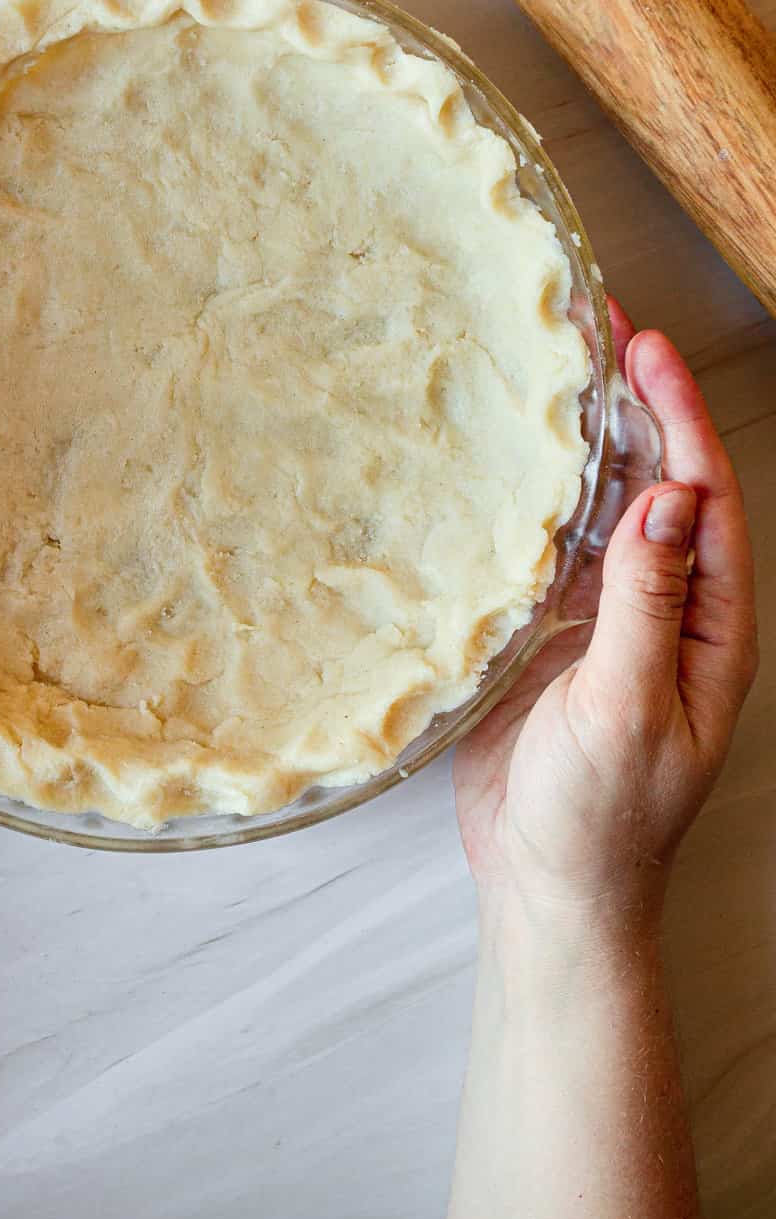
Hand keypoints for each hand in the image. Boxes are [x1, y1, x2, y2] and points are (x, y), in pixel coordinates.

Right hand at [454, 302, 757, 934]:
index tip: (644, 347)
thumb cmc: (605, 818)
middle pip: (659, 486)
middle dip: (636, 407)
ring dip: (585, 445)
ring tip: (553, 375)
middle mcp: (664, 611)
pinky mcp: (550, 637)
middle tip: (597, 329)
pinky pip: (549, 553)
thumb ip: (644, 602)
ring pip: (603, 511)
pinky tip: (510, 464)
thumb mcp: (629, 707)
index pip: (701, 497)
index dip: (676, 417)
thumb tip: (666, 497)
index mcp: (707, 627)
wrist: (550, 889)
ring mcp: (607, 621)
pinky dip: (535, 503)